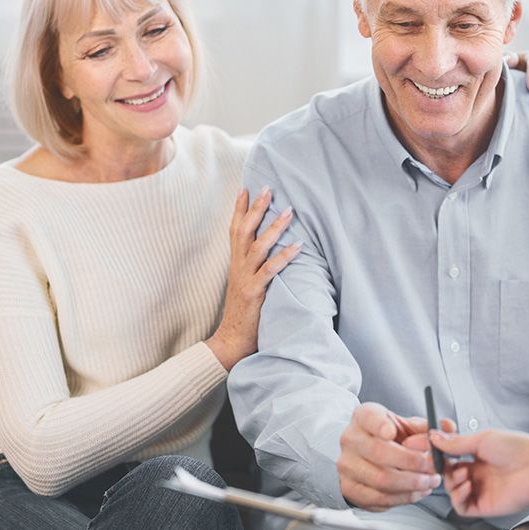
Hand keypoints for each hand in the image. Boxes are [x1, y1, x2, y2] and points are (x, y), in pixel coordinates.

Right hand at [206, 186, 301, 369]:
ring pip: (258, 246)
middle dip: (256, 208)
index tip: (245, 188)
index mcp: (235, 264)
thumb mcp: (246, 285)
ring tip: (289, 211)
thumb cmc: (243, 314)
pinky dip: (284, 256)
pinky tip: (298, 245)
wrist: (230, 341)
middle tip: (268, 188)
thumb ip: (253, 268)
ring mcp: (245, 279)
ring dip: (274, 227)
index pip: (234, 230)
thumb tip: (268, 252)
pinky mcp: (254, 293)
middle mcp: (238, 268)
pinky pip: (270, 270)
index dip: (239, 209)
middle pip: (244, 231)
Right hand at [338, 402, 452, 509]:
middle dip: (413, 463)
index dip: (379, 425)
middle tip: (433, 467)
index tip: (392, 432)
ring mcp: (347, 465)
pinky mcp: (350, 489)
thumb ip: (428, 427)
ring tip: (430, 481)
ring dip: (412, 483)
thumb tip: (448, 427)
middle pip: (379, 453)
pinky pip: (380, 498)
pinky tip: (417, 491)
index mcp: (364, 417)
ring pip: (382, 479)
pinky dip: (404, 497)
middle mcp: (351, 439)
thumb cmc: (389, 439)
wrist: (366, 457)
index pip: (368, 417)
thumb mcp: (407, 426)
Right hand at [428, 429, 528, 517]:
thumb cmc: (516, 449)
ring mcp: (482, 490)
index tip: (435, 447)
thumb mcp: (482, 440)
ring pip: (453, 492)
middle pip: (451, 475)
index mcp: (480, 456)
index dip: (444, 455)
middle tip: (446, 463)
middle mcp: (480, 473)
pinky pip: (462, 508)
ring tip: (463, 474)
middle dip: (445, 469)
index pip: (454, 458)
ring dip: (452, 483)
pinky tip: (466, 486)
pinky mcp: (484, 506)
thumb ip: (456, 442)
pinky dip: (458, 498)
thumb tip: (434, 437)